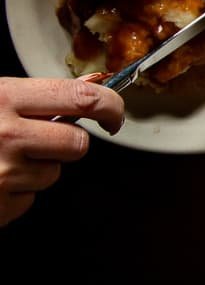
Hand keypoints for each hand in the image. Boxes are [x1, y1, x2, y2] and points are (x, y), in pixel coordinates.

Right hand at [0, 77, 119, 225]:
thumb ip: (34, 94)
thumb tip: (94, 84)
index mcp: (2, 98)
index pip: (83, 97)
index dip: (110, 106)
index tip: (113, 114)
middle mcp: (6, 136)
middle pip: (76, 144)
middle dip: (66, 143)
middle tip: (41, 140)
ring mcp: (1, 175)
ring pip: (51, 174)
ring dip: (34, 169)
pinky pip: (25, 201)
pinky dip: (12, 194)